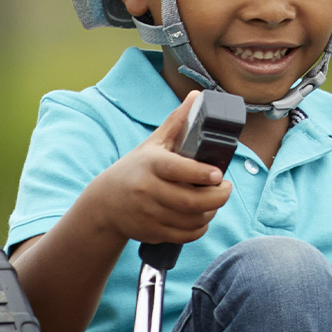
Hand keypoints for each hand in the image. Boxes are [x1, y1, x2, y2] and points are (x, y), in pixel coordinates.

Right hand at [87, 94, 234, 247]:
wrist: (105, 203)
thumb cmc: (135, 169)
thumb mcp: (152, 144)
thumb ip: (176, 122)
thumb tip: (196, 97)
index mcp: (151, 165)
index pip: (178, 170)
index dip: (201, 174)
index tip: (219, 174)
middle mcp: (148, 190)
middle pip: (190, 201)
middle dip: (217, 197)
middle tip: (225, 188)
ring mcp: (149, 213)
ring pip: (190, 220)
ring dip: (210, 212)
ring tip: (215, 200)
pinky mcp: (152, 231)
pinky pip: (184, 235)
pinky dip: (199, 228)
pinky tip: (203, 217)